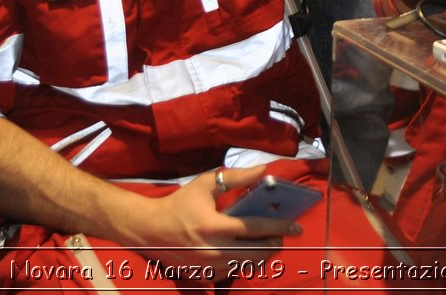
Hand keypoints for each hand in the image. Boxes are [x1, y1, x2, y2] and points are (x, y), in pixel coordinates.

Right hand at [115, 164, 298, 273]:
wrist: (148, 230)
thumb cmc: (179, 204)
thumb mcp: (205, 184)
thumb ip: (236, 177)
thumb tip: (264, 170)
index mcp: (214, 226)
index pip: (255, 229)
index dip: (279, 227)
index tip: (296, 227)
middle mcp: (213, 249)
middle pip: (256, 253)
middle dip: (275, 244)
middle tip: (284, 236)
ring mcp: (208, 266)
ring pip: (246, 266)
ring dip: (262, 256)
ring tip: (270, 243)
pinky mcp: (203, 275)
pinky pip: (232, 272)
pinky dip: (244, 264)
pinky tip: (250, 253)